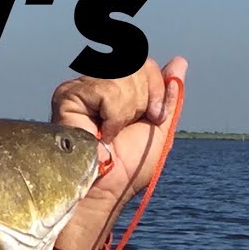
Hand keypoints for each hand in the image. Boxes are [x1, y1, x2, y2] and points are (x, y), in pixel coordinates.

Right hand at [50, 55, 188, 249]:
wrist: (107, 187)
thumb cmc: (129, 168)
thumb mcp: (159, 128)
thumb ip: (168, 95)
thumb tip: (179, 61)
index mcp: (120, 90)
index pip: (143, 63)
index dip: (156, 88)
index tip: (154, 117)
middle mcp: (99, 85)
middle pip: (135, 63)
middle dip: (143, 98)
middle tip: (129, 127)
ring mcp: (82, 88)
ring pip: (121, 73)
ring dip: (127, 111)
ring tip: (112, 134)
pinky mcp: (68, 95)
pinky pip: (105, 87)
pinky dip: (113, 115)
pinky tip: (101, 133)